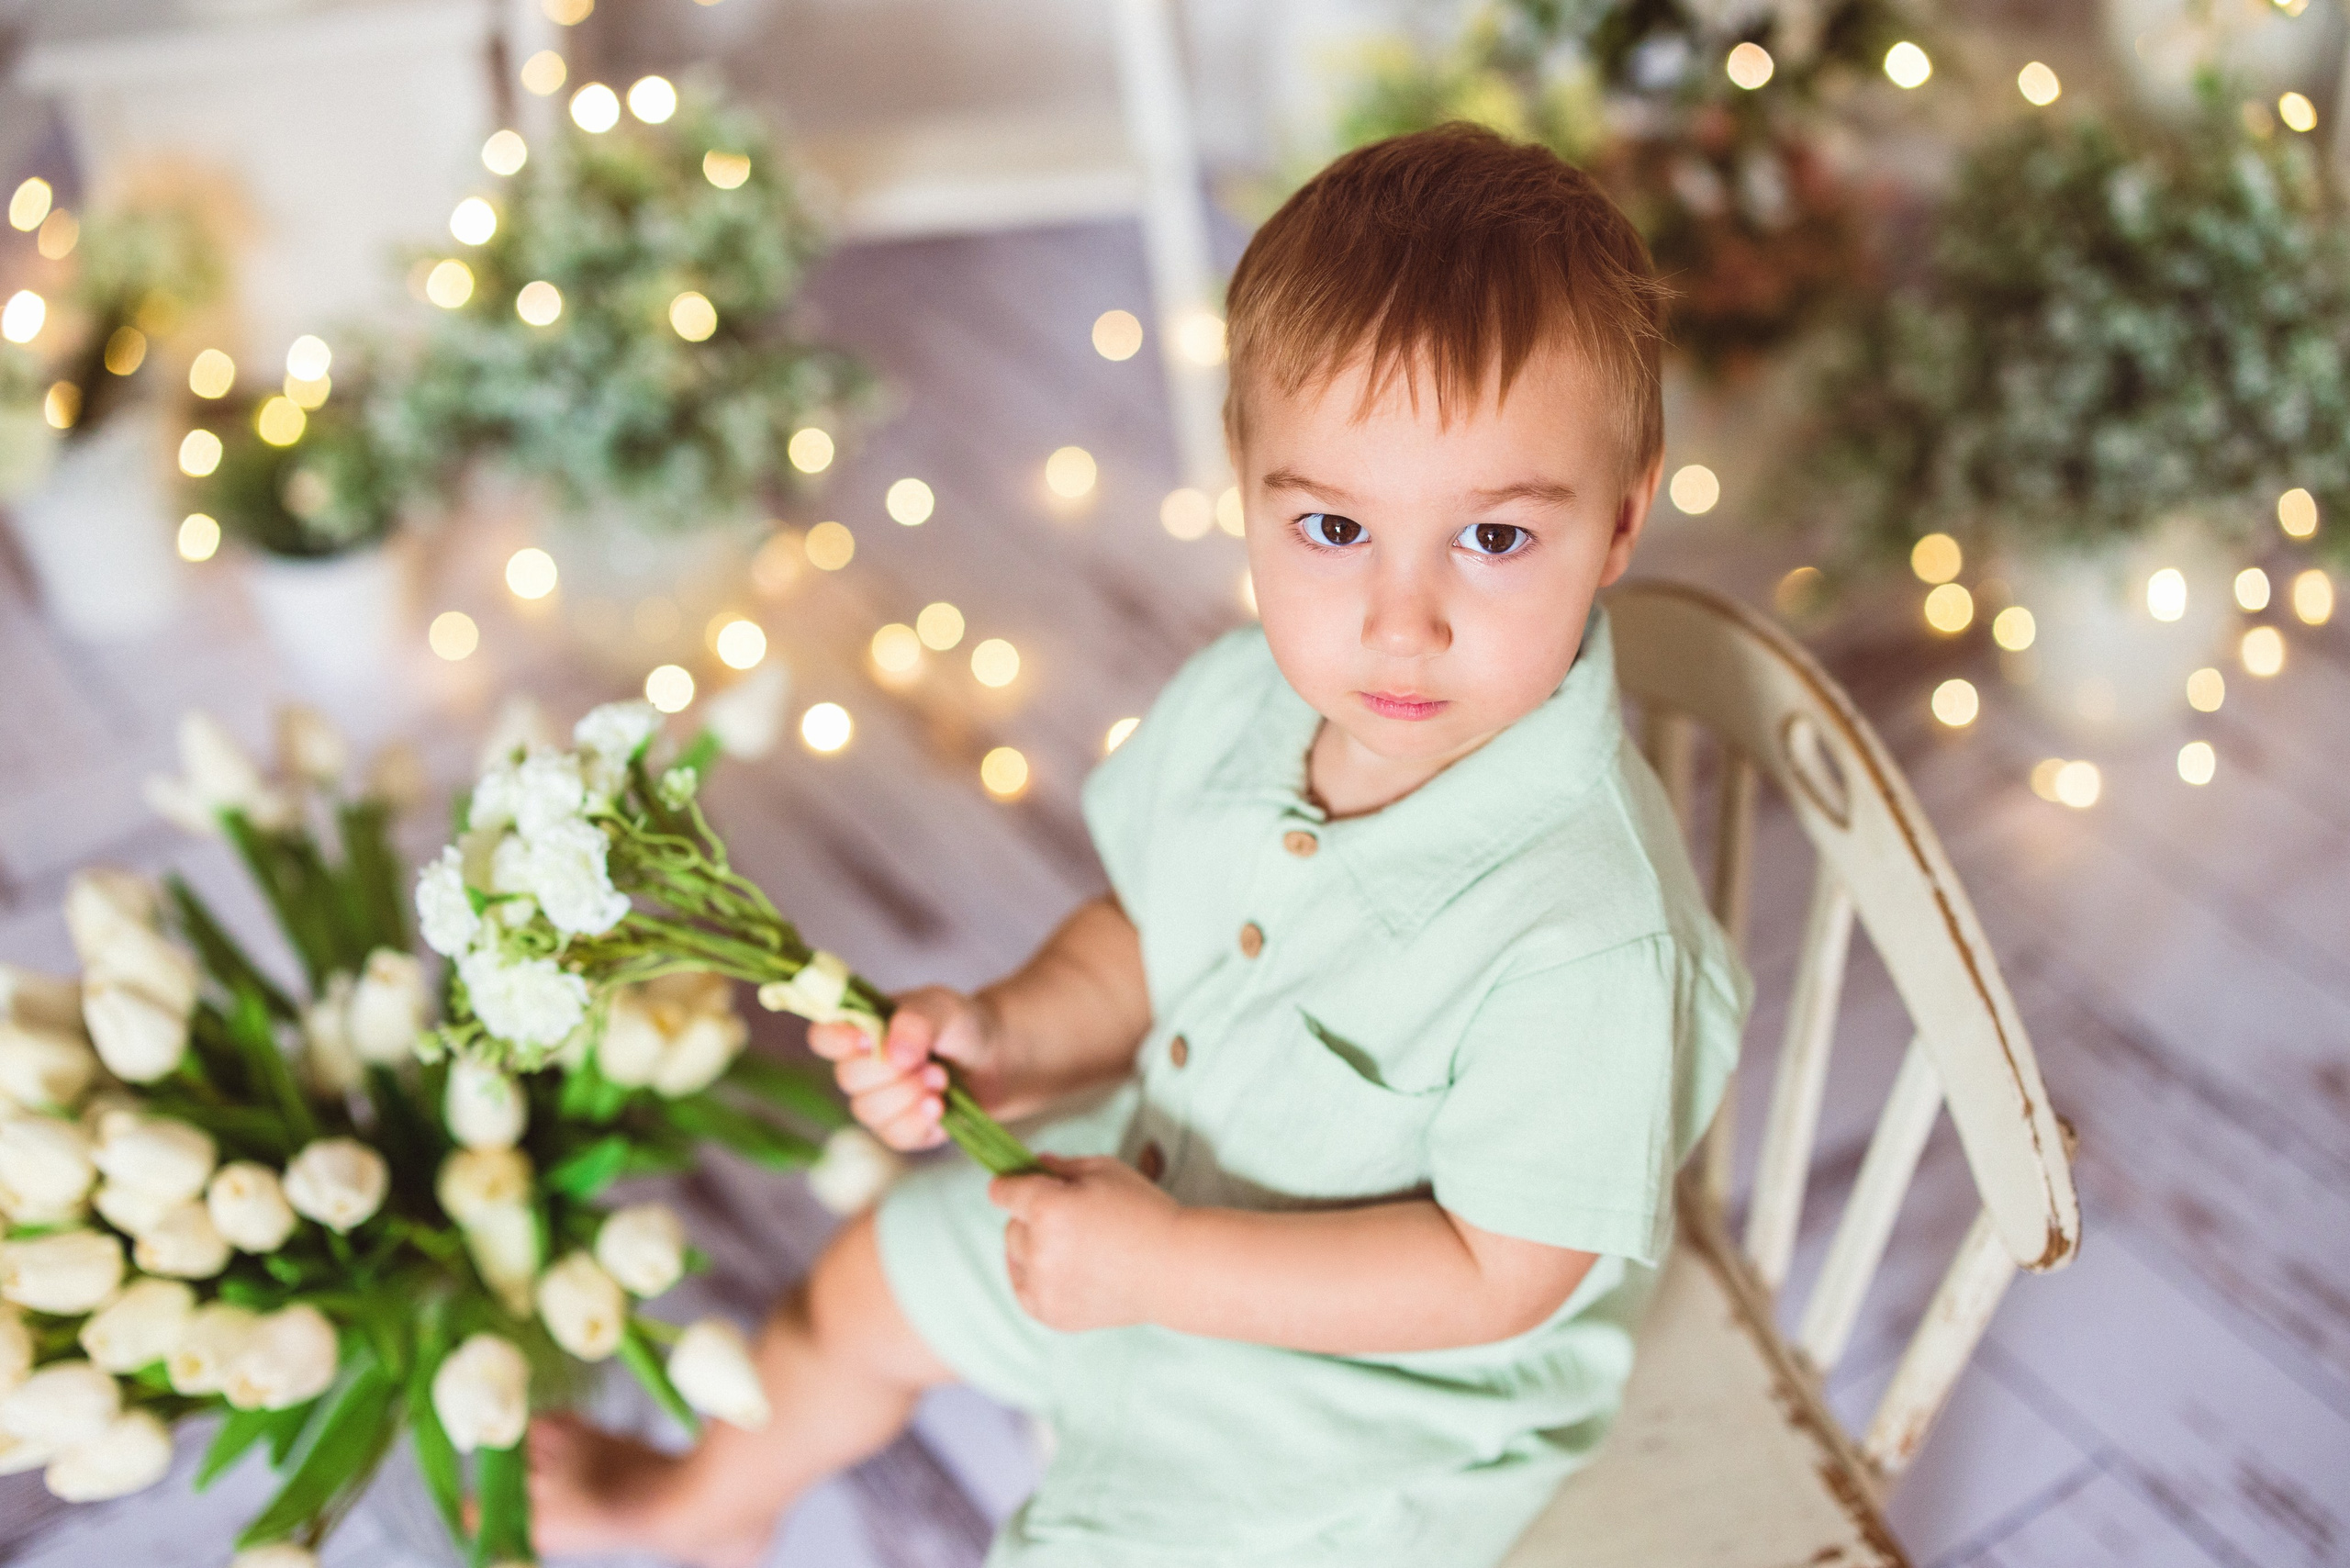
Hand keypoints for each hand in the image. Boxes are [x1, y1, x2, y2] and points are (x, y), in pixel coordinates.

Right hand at [807, 985, 1004, 1151]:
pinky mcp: (901, 1130)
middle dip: (891, 1072)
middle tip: (930, 1062)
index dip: (837, 1041)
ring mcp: (878, 1102)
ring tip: (942, 1079)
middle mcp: (861, 1067)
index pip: (823, 1037)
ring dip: (908, 1096)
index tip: (868, 1039)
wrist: (997, 1058)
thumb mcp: (942, 1007)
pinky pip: (895, 1136)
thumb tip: (893, 1054)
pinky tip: (940, 1107)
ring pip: (868, 1111)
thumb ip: (916, 1021)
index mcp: (861, 1029)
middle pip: (848, 1078)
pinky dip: (918, 1122)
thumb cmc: (960, 1025)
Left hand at [988, 1154, 1179, 1332]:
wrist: (1175, 1269)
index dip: (1009, 1184)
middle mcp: (1039, 1250)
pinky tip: (1063, 1267)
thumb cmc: (1144, 1212)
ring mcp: (1044, 1287)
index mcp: (1048, 1208)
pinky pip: (1024, 1287)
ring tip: (1076, 1245)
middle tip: (1071, 1218)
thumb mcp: (1105, 1170)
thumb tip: (1030, 1165)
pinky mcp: (1051, 1313)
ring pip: (1016, 1256)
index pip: (1003, 1192)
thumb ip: (1060, 1166)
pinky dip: (1035, 1276)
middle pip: (1011, 1226)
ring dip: (1033, 1247)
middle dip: (1031, 1217)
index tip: (1010, 1184)